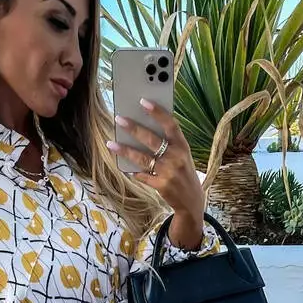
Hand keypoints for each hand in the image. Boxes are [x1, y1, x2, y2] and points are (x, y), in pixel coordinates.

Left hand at [108, 100, 203, 232]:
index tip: (144, 102)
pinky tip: (125, 168)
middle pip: (152, 140)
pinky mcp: (161, 186)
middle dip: (134, 128)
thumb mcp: (183, 156)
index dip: (157, 112)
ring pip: (142, 158)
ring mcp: (169, 172)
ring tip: (111, 144)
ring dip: (125, 150)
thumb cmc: (183, 173)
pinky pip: (142, 176)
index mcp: (183, 146)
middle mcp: (176, 157)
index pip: (170, 124)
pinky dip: (133, 172)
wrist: (191, 200)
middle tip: (119, 119)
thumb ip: (169, 144)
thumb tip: (143, 130)